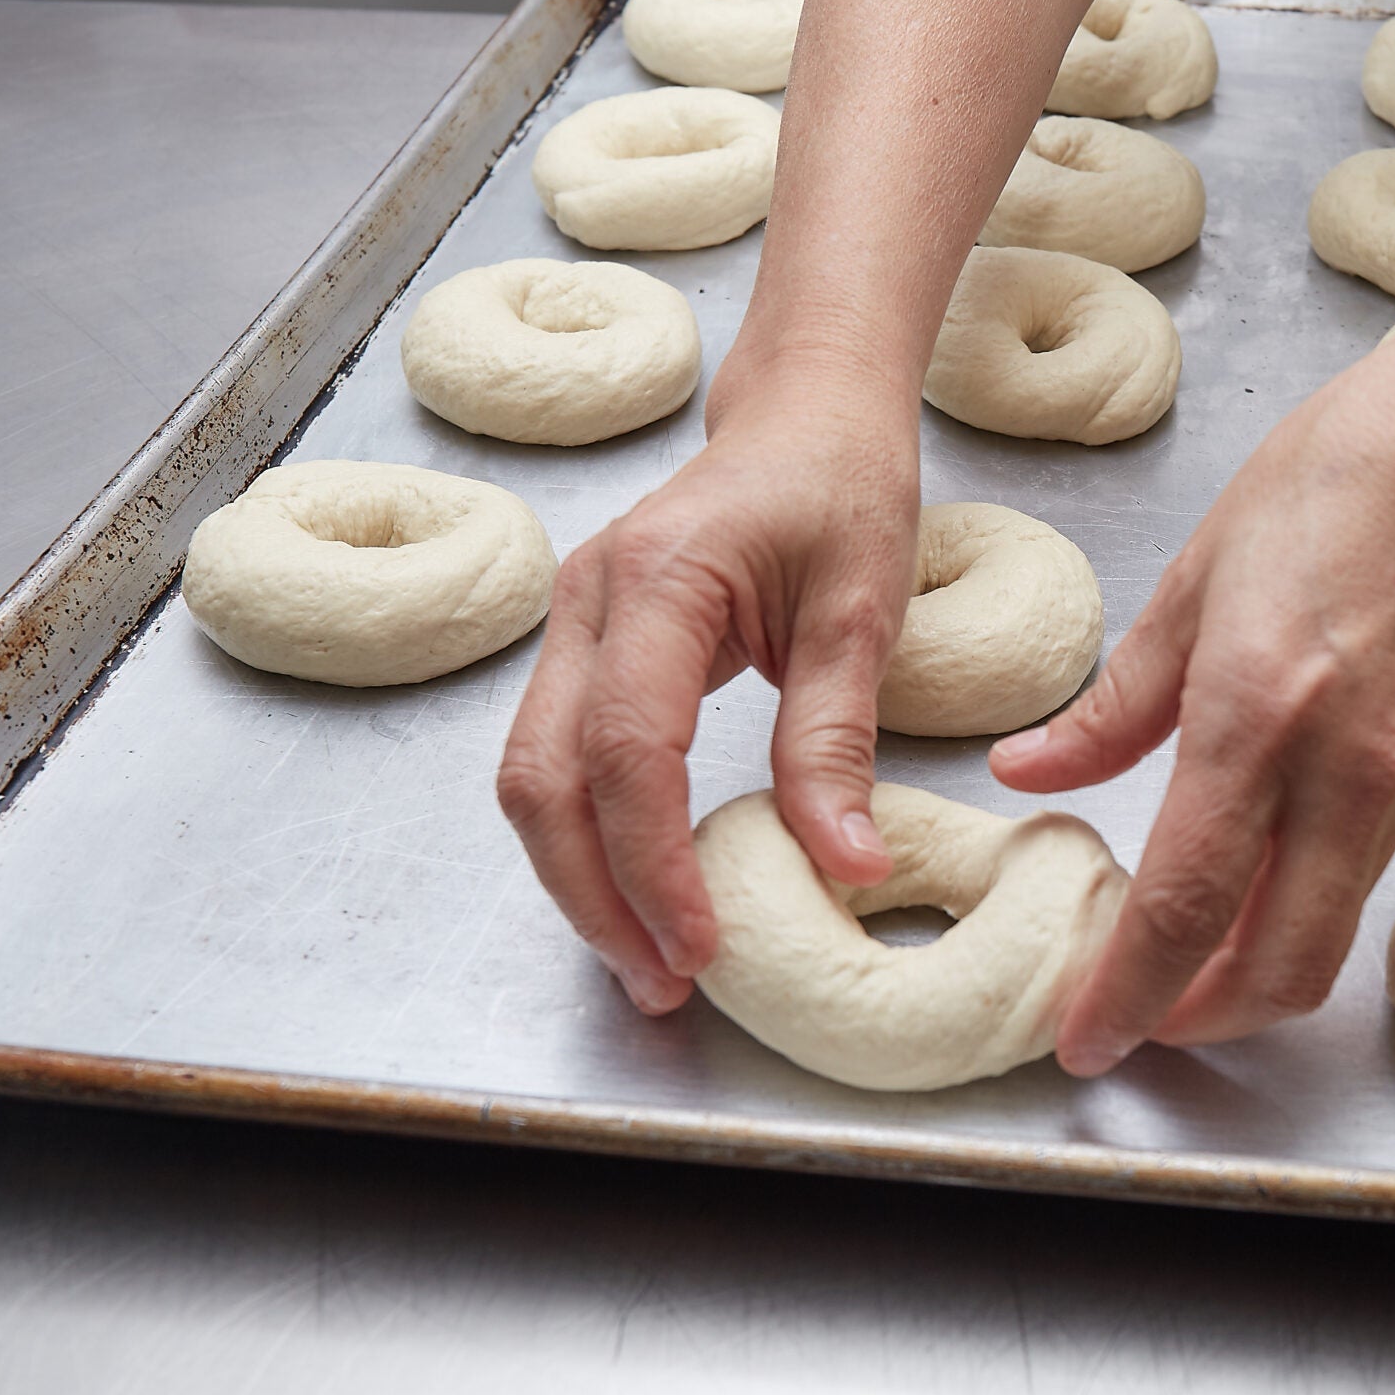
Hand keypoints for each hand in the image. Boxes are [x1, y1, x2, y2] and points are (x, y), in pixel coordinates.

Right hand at [497, 376, 917, 1014]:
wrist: (807, 409)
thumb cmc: (841, 482)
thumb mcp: (863, 610)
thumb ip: (838, 740)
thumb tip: (848, 865)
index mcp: (658, 582)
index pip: (626, 753)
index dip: (653, 864)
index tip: (699, 945)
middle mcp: (588, 604)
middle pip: (543, 780)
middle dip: (595, 896)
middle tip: (665, 984)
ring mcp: (573, 624)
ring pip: (532, 778)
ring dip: (580, 879)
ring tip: (653, 962)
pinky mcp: (586, 648)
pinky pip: (558, 759)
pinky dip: (587, 836)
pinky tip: (640, 891)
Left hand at [991, 328, 1394, 1073]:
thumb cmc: (1344, 473)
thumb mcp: (1195, 578)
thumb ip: (1114, 704)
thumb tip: (1033, 772)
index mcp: (1258, 718)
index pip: (1182, 910)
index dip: (1125, 998)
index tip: (1082, 1041)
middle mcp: (1343, 775)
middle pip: (1277, 972)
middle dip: (1199, 1022)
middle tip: (1134, 1016)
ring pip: (1327, 935)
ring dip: (1250, 970)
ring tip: (1180, 950)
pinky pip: (1362, 877)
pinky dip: (1300, 907)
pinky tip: (1255, 874)